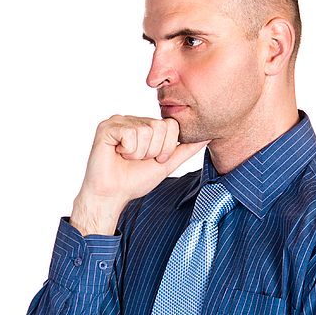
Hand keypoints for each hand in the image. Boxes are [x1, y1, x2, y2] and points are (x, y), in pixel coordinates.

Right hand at [77, 115, 209, 210]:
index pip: (171, 125)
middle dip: (152, 151)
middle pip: (159, 126)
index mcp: (146, 126)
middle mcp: (133, 120)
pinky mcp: (107, 127)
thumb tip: (208, 136)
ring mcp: (119, 121)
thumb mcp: (166, 164)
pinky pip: (130, 133)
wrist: (111, 195)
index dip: (166, 147)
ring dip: (138, 153)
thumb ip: (185, 149)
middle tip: (137, 160)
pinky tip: (117, 154)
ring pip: (145, 131)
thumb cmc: (134, 181)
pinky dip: (127, 150)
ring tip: (126, 158)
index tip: (153, 159)